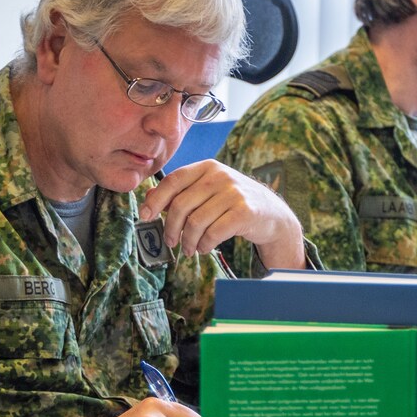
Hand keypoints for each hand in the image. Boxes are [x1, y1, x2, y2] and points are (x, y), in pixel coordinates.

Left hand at [145, 161, 306, 268]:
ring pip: (196, 222)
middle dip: (171, 228)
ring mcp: (234, 192)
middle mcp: (220, 175)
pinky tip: (204, 248)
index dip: (156, 199)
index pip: (173, 180)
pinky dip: (205, 245)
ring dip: (188, 241)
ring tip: (189, 249)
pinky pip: (214, 233)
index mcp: (207, 167)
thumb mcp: (207, 191)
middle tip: (171, 243)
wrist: (271, 214)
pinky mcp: (245, 212)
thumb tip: (148, 197)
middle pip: (181, 204)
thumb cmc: (232, 203)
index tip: (145, 216)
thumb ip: (180, 192)